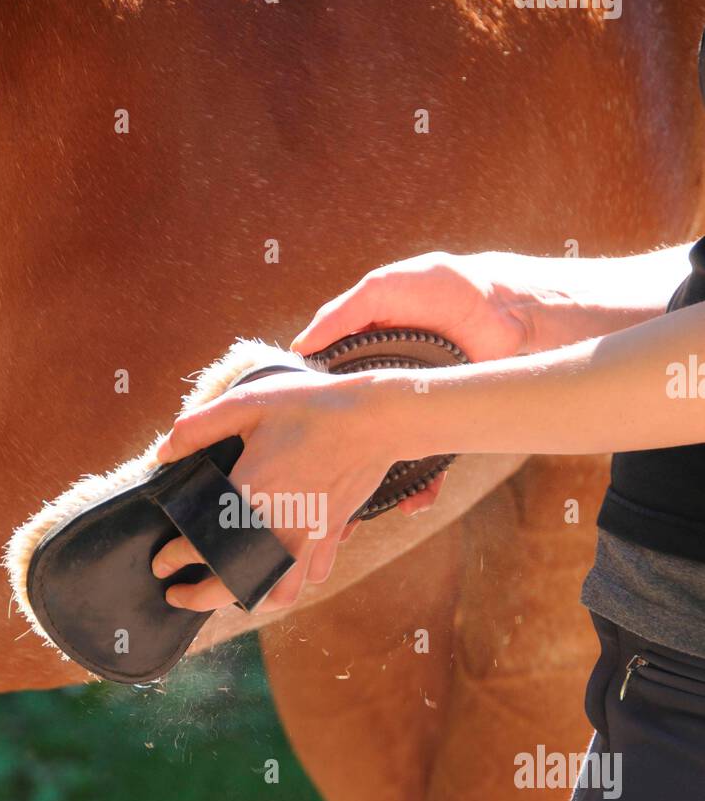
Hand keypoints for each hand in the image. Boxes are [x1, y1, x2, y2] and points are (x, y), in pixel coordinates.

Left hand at [153, 370, 402, 612]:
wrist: (375, 418)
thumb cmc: (310, 406)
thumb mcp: (248, 402)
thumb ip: (198, 427)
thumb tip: (160, 453)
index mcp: (248, 496)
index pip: (200, 545)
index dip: (174, 559)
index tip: (161, 562)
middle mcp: (277, 527)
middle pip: (233, 586)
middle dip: (199, 598)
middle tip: (178, 595)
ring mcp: (309, 537)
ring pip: (279, 594)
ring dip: (252, 597)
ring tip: (234, 589)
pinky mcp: (332, 534)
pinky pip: (314, 575)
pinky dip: (297, 580)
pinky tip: (282, 567)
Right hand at [292, 251, 528, 513]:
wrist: (504, 306)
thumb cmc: (441, 286)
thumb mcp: (384, 288)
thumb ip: (343, 313)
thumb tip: (299, 348)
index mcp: (359, 357)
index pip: (326, 392)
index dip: (314, 416)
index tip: (296, 441)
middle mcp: (381, 388)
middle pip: (353, 433)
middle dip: (340, 464)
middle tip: (322, 490)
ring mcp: (411, 409)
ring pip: (387, 455)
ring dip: (376, 487)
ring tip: (361, 513)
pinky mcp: (441, 423)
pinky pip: (429, 463)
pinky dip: (421, 488)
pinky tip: (413, 503)